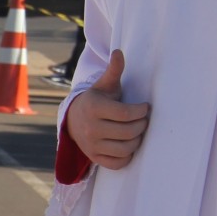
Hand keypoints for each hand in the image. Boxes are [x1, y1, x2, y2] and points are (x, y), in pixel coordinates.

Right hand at [64, 50, 149, 170]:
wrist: (72, 120)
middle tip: (143, 119)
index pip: (126, 114)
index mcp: (94, 108)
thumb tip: (118, 53)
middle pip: (129, 132)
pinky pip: (118, 163)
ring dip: (137, 140)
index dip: (141, 111)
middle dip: (142, 125)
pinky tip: (128, 145)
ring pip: (126, 148)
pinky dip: (127, 156)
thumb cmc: (96, 100)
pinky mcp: (94, 157)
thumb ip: (113, 70)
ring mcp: (91, 145)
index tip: (144, 108)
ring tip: (137, 131)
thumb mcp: (104, 85)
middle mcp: (91, 128)